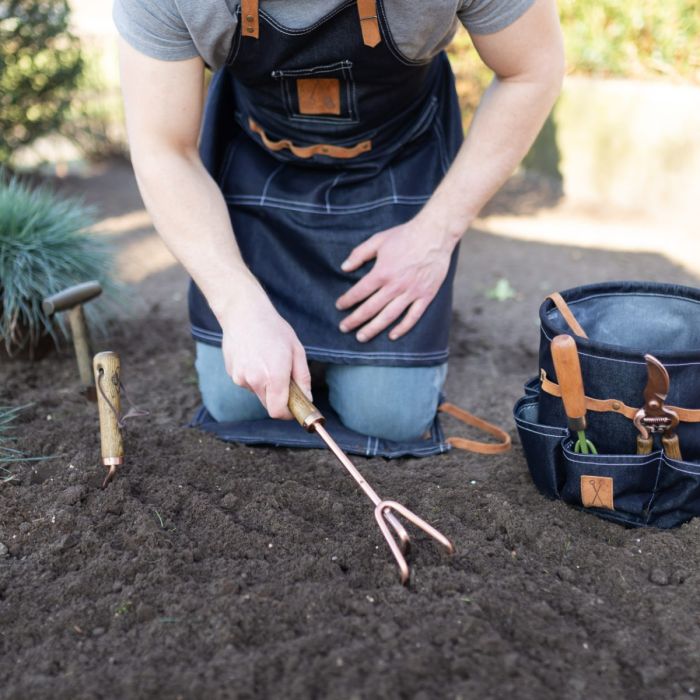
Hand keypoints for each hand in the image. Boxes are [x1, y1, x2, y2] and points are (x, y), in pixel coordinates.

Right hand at [219, 286, 310, 419]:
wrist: (244, 313)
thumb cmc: (274, 329)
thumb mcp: (297, 351)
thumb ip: (303, 379)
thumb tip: (307, 399)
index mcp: (274, 376)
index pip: (278, 412)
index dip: (288, 414)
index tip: (294, 408)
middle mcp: (255, 380)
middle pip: (269, 405)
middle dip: (279, 399)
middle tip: (285, 380)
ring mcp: (240, 377)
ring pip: (258, 393)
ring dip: (266, 385)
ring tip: (267, 360)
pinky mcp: (232, 373)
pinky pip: (247, 382)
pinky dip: (254, 376)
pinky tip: (255, 357)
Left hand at [335, 214, 459, 341]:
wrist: (435, 234)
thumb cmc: (405, 235)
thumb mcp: (378, 240)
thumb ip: (359, 254)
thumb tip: (344, 267)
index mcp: (382, 272)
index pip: (359, 292)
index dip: (347, 301)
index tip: (339, 306)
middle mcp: (395, 286)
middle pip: (370, 308)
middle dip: (355, 320)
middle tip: (344, 328)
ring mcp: (411, 292)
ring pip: (389, 316)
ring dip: (373, 328)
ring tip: (361, 337)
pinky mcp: (426, 296)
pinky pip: (413, 316)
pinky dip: (402, 328)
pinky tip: (392, 335)